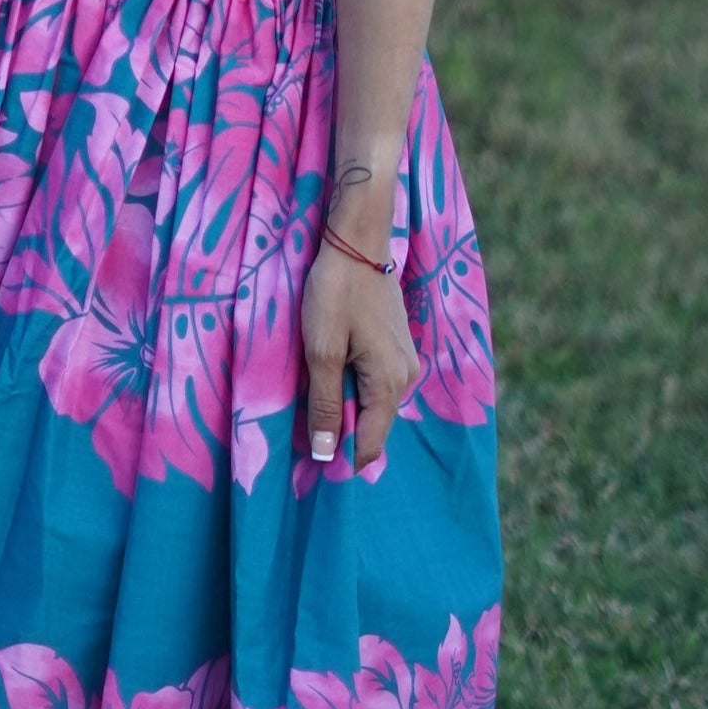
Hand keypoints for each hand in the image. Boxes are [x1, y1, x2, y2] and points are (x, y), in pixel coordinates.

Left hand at [300, 242, 419, 470]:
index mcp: (390, 383)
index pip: (370, 442)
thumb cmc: (335, 294)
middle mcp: (406, 377)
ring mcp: (405, 361)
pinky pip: (374, 383)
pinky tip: (328, 376)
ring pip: (373, 404)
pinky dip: (351, 388)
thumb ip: (323, 404)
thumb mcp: (321, 351)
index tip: (309, 465)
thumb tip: (325, 453)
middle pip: (373, 424)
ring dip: (344, 409)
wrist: (357, 244)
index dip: (341, 458)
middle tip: (301, 430)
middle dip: (341, 433)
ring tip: (311, 401)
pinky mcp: (396, 347)